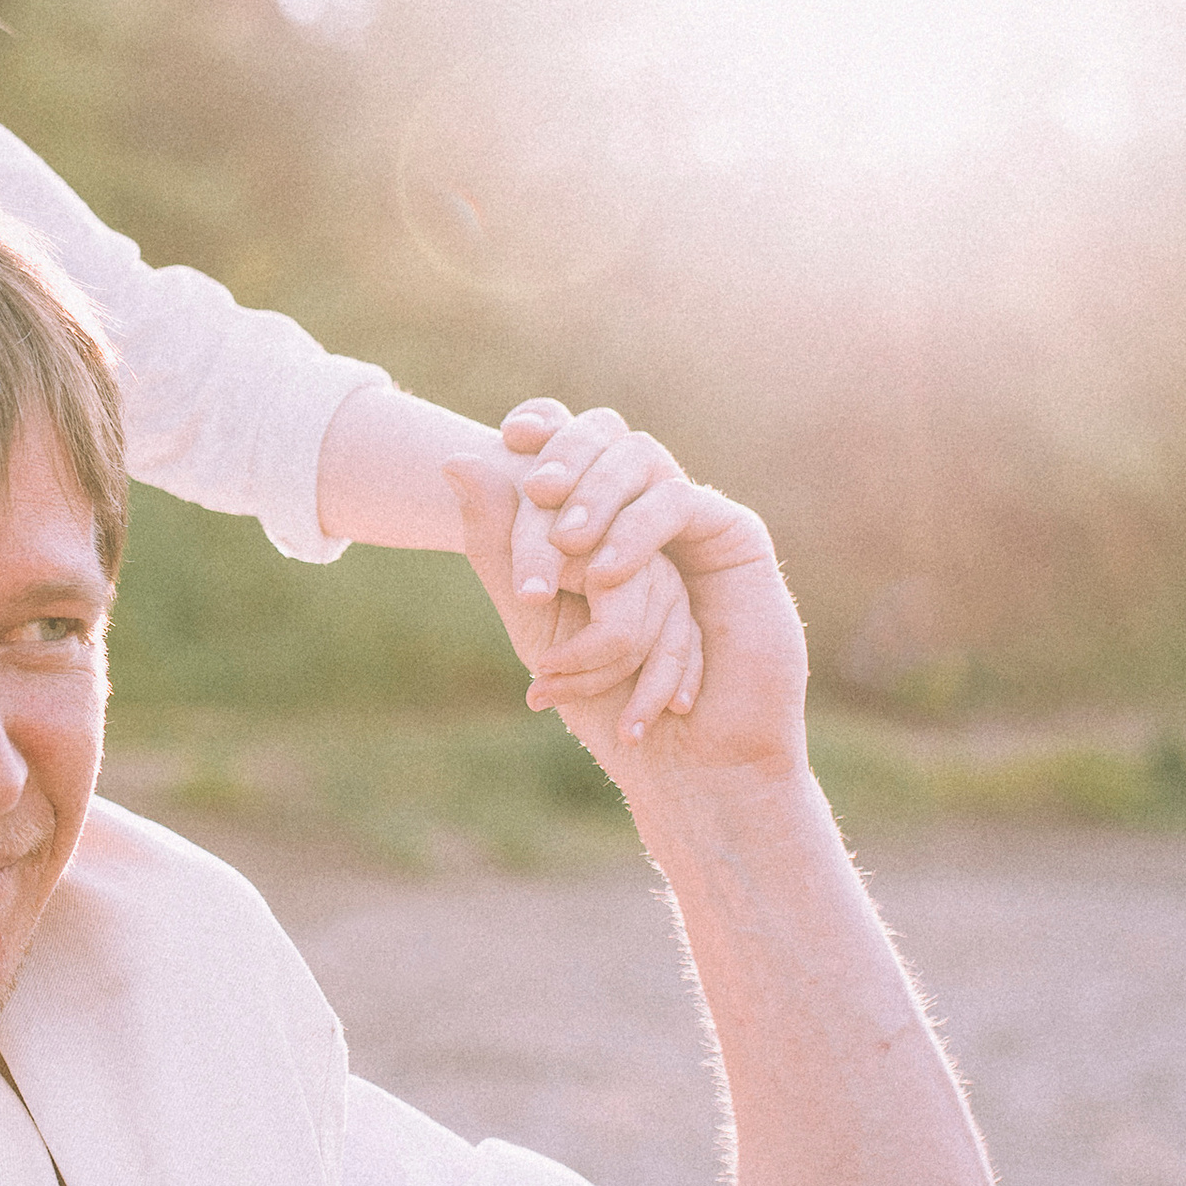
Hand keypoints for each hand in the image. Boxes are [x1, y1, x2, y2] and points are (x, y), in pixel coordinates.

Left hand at [448, 419, 810, 806]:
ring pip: (639, 458)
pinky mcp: (733, 535)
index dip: (542, 425)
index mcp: (595, 517)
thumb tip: (452, 458)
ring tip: (565, 545)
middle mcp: (643, 506)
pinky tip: (605, 574)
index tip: (510, 438)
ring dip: (596, 494)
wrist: (683, 760)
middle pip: (602, 434)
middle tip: (537, 491)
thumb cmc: (605, 699)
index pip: (567, 442)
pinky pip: (678, 503)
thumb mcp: (534, 614)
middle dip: (565, 455)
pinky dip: (636, 532)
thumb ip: (497, 542)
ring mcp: (689, 517)